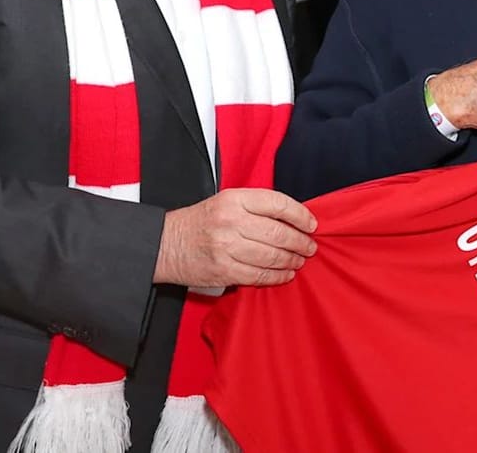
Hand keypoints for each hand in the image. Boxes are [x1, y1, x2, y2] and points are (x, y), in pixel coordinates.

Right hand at [154, 188, 317, 287]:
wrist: (165, 244)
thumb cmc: (201, 221)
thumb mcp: (227, 201)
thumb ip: (257, 207)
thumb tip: (295, 219)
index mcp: (235, 199)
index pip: (278, 204)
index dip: (301, 215)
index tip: (312, 224)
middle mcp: (232, 221)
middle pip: (279, 232)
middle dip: (301, 242)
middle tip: (310, 247)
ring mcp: (227, 247)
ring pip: (272, 256)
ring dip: (292, 260)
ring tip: (299, 260)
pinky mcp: (224, 270)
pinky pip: (259, 275)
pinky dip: (277, 276)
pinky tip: (285, 274)